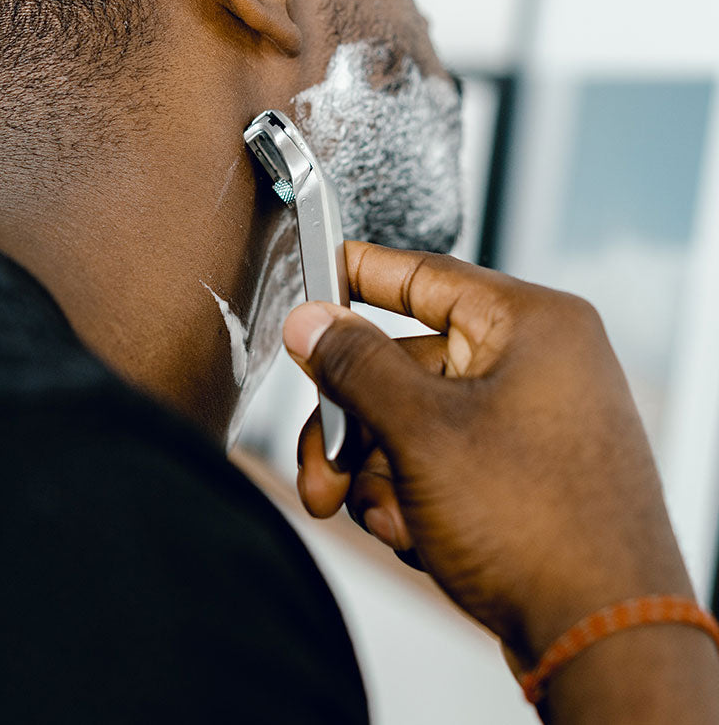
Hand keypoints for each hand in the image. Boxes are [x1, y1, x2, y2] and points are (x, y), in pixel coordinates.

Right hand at [282, 241, 693, 663]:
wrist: (600, 637)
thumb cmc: (540, 527)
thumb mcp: (422, 432)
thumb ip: (355, 366)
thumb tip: (311, 322)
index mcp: (530, 327)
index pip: (426, 275)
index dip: (360, 274)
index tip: (316, 274)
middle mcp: (533, 366)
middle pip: (401, 367)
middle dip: (352, 427)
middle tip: (323, 468)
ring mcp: (527, 423)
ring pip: (409, 423)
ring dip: (376, 473)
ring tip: (384, 517)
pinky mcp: (517, 474)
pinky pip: (436, 462)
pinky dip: (409, 497)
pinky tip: (415, 534)